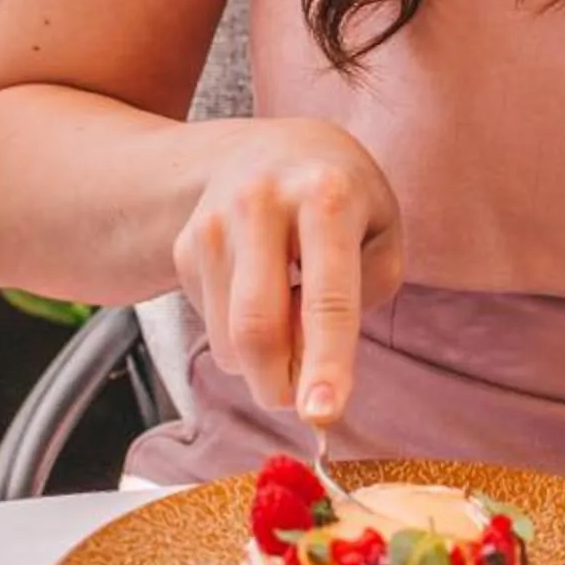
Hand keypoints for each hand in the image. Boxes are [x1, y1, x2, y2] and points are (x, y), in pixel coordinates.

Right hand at [171, 119, 403, 426]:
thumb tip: (305, 365)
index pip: (327, 296)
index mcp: (327, 196)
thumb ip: (359, 297)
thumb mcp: (380, 231)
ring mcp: (214, 223)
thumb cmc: (341, 200)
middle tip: (303, 401)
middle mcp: (262, 203)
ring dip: (262, 363)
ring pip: (229, 340)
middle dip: (280, 386)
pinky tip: (258, 293)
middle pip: (258, 329)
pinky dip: (239, 335)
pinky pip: (211, 326)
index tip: (322, 415)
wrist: (265, 149)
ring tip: (288, 319)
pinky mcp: (185, 245)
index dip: (326, 362)